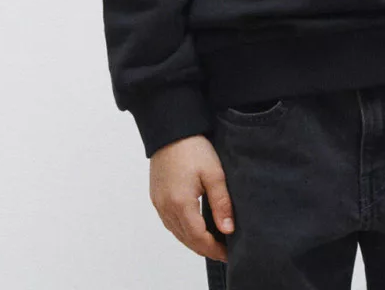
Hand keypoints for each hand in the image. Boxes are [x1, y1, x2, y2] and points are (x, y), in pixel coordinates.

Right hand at [149, 134, 233, 262]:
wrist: (171, 130)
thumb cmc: (193, 147)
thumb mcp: (214, 173)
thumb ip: (221, 202)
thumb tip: (228, 229)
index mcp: (181, 204)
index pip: (199, 238)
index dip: (214, 249)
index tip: (228, 254)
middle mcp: (166, 208)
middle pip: (186, 239)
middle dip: (205, 249)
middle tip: (223, 252)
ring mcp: (159, 203)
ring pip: (177, 233)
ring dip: (193, 241)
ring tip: (211, 244)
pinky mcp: (156, 197)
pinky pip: (169, 222)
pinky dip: (182, 231)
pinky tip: (193, 229)